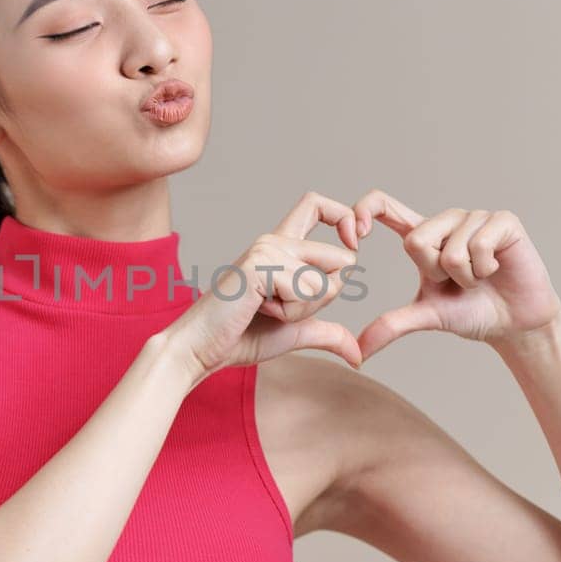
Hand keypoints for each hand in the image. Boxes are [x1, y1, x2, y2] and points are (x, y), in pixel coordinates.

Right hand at [167, 191, 363, 381]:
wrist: (201, 348)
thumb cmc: (240, 337)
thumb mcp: (295, 331)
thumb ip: (328, 334)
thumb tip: (358, 356)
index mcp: (282, 246)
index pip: (318, 205)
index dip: (345, 218)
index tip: (352, 244)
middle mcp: (275, 240)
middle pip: (342, 259)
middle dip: (326, 298)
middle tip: (283, 308)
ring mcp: (268, 249)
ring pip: (326, 283)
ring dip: (302, 311)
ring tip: (264, 310)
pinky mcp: (261, 264)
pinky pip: (305, 291)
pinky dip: (289, 313)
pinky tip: (257, 310)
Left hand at [350, 189, 560, 358]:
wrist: (515, 324)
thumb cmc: (472, 312)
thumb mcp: (427, 316)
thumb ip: (391, 325)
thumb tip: (356, 352)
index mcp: (423, 235)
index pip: (384, 205)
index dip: (363, 211)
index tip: (355, 238)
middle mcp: (446, 220)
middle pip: (416, 240)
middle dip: (435, 274)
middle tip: (457, 282)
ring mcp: (475, 217)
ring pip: (450, 250)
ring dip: (465, 277)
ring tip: (479, 277)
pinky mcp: (503, 221)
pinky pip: (479, 245)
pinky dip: (485, 269)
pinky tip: (497, 270)